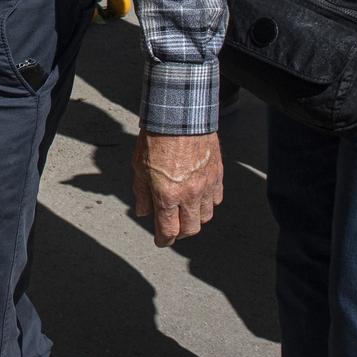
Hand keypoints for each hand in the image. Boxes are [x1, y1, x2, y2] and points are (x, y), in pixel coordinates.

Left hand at [132, 131, 222, 245]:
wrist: (180, 115)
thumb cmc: (155, 138)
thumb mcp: (139, 166)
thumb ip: (142, 193)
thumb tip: (143, 212)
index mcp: (167, 195)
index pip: (169, 230)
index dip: (164, 240)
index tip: (161, 241)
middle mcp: (190, 195)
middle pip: (190, 229)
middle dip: (179, 232)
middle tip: (172, 228)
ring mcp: (206, 186)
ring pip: (206, 216)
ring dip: (194, 218)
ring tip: (185, 212)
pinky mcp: (217, 175)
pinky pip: (216, 200)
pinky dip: (207, 203)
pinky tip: (198, 197)